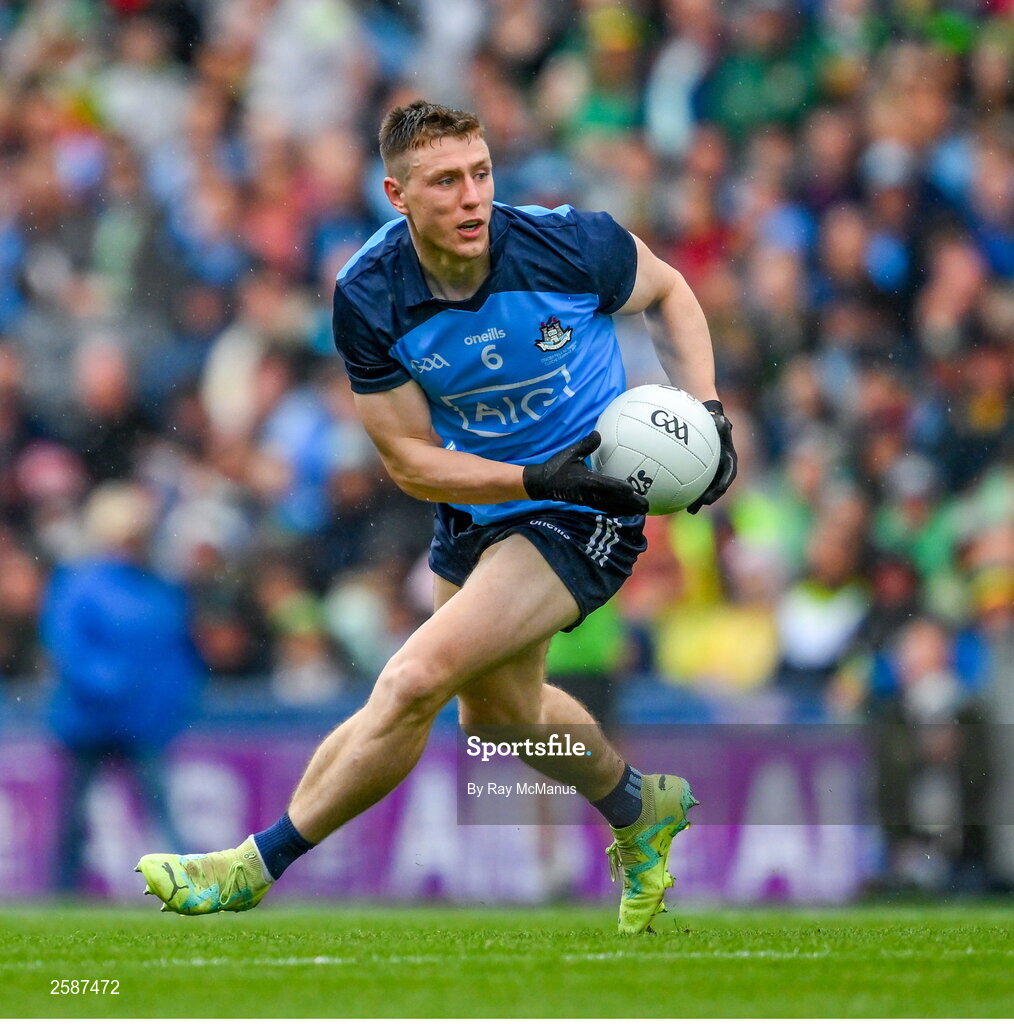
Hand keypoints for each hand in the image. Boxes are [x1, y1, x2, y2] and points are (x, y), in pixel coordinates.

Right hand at [523, 432, 648, 516]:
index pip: (606, 485)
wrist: (542, 484)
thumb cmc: (556, 467)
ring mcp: (589, 500)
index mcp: (586, 481)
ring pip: (612, 506)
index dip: (620, 488)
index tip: (633, 489)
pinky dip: (618, 509)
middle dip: (630, 504)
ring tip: (642, 511)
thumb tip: (597, 433)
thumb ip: (585, 445)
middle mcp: (590, 493)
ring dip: (627, 509)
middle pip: (614, 501)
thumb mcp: (570, 453)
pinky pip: (606, 507)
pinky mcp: (587, 502)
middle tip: (647, 507)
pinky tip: (626, 510)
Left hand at [687, 400, 736, 513]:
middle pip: (716, 488)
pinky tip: (673, 498)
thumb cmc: (714, 422)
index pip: (728, 474)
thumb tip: (720, 418)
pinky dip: (685, 491)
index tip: (718, 490)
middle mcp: (721, 470)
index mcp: (729, 461)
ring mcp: (711, 474)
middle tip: (699, 505)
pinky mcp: (701, 474)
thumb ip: (720, 423)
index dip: (723, 484)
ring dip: (697, 501)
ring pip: (704, 490)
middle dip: (709, 498)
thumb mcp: (719, 421)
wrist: (710, 425)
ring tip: (689, 510)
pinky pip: (693, 484)